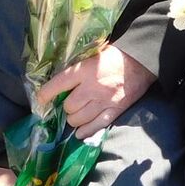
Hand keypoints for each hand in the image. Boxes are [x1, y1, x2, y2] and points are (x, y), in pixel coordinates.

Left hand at [37, 45, 153, 139]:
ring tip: (76, 114)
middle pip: (68, 106)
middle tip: (69, 103)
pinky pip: (95, 127)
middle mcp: (93, 87)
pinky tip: (81, 130)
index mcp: (86, 70)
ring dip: (74, 119)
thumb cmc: (116, 56)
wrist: (143, 61)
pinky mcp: (115, 111)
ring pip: (78, 119)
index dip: (46, 94)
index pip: (58, 84)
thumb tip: (59, 79)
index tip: (41, 98)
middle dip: (66, 106)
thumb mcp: (94, 54)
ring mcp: (104, 101)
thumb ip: (79, 66)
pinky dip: (85, 131)